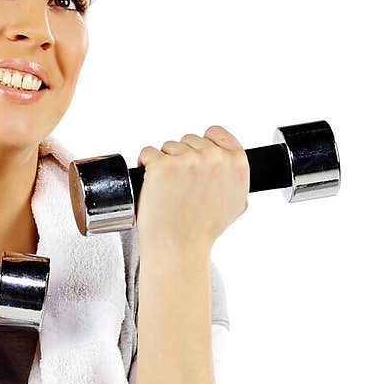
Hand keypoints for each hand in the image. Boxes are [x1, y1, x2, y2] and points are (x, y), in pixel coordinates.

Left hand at [135, 125, 249, 257]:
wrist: (179, 250)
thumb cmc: (203, 231)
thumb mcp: (236, 203)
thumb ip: (235, 176)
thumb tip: (228, 159)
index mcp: (237, 163)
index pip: (215, 134)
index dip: (201, 146)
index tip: (194, 165)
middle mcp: (215, 158)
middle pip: (189, 140)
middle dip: (181, 159)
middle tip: (180, 188)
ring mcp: (188, 160)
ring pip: (168, 146)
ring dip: (163, 164)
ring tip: (168, 192)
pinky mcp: (162, 166)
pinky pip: (148, 153)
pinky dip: (146, 167)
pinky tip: (153, 187)